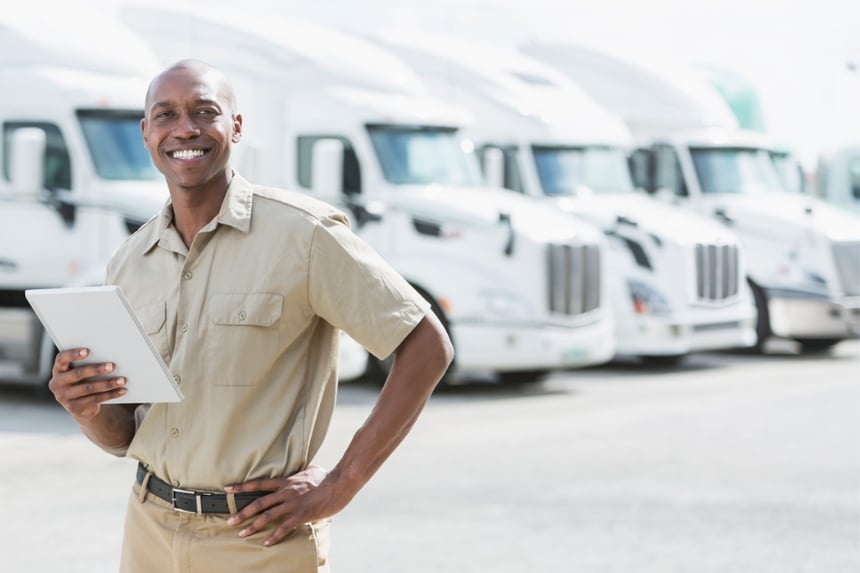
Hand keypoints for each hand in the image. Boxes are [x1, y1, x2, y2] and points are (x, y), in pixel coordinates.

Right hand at [48, 348, 126, 418]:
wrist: (80, 405)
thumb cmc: (83, 380)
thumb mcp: (81, 371)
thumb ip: (88, 362)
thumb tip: (110, 354)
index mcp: (58, 369)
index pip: (61, 359)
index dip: (73, 354)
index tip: (88, 351)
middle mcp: (57, 383)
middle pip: (78, 374)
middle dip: (96, 369)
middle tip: (112, 366)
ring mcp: (64, 396)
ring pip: (88, 388)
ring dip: (107, 383)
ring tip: (122, 380)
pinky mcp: (74, 407)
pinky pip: (95, 399)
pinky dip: (111, 394)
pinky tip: (122, 390)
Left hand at [225, 465, 346, 546]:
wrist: (339, 484)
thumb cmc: (327, 478)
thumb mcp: (312, 470)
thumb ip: (302, 472)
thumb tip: (302, 470)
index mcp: (286, 481)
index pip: (260, 483)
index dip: (242, 486)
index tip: (228, 489)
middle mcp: (286, 492)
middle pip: (259, 502)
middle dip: (242, 513)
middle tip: (230, 521)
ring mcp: (293, 504)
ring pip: (268, 516)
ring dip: (253, 526)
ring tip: (243, 534)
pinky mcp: (301, 515)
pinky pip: (284, 528)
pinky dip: (274, 536)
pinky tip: (267, 543)